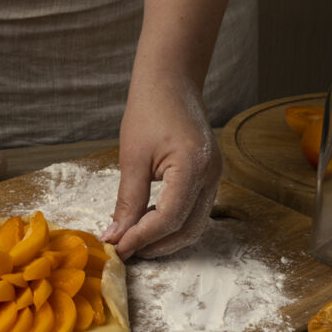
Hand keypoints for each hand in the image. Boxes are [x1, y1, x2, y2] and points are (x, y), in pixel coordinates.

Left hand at [103, 73, 220, 259]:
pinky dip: (174, 223)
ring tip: (135, 240)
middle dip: (156, 245)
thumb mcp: (132, 158)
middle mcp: (211, 176)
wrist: (171, 82)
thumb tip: (117, 235)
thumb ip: (128, 201)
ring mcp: (215, 176)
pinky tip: (150, 221)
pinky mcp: (210, 176)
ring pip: (195, 224)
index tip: (118, 248)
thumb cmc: (149, 110)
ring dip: (166, 238)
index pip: (169, 218)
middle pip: (187, 229)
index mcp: (193, 167)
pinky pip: (196, 210)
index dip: (142, 238)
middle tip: (125, 250)